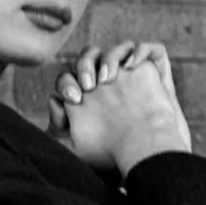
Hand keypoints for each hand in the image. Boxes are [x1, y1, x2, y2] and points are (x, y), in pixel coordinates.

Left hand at [46, 42, 191, 169]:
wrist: (149, 154)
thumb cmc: (111, 153)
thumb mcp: (78, 145)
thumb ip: (59, 126)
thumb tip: (53, 99)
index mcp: (85, 92)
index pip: (70, 75)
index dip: (67, 82)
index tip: (74, 98)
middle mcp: (105, 79)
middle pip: (89, 57)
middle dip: (84, 66)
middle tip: (88, 87)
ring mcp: (129, 73)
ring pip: (116, 51)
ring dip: (110, 57)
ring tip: (107, 78)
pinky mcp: (152, 71)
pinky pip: (148, 49)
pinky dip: (141, 51)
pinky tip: (132, 67)